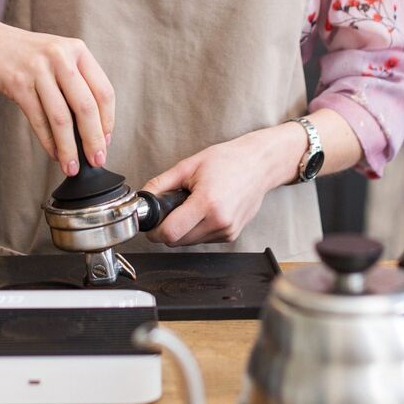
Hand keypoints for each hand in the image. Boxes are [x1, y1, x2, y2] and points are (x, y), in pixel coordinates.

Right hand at [0, 12, 115, 175]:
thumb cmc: (23, 54)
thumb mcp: (57, 57)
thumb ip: (76, 82)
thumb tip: (93, 127)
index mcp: (77, 50)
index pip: (103, 91)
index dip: (107, 121)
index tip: (106, 141)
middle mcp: (60, 57)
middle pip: (86, 107)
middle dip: (93, 139)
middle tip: (96, 160)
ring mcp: (38, 70)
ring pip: (61, 118)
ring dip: (69, 147)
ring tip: (71, 165)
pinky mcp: (17, 84)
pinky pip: (38, 120)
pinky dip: (48, 141)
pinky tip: (53, 153)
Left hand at [141, 124, 306, 245]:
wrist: (259, 164)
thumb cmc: (228, 161)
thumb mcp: (189, 166)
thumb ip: (161, 184)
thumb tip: (144, 199)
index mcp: (207, 203)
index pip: (170, 233)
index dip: (155, 230)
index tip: (152, 223)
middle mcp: (220, 222)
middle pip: (177, 241)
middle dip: (168, 228)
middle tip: (172, 207)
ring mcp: (227, 231)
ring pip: (189, 243)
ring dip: (183, 230)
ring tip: (192, 205)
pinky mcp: (231, 235)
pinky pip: (203, 240)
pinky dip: (197, 229)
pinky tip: (205, 210)